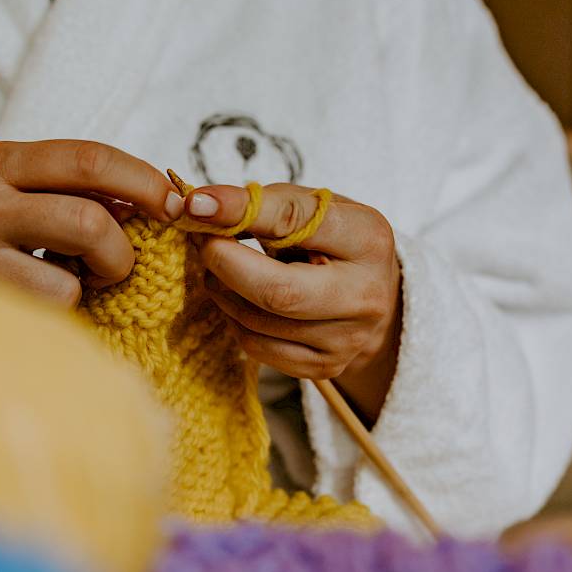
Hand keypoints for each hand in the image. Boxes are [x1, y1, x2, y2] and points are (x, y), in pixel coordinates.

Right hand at [0, 140, 182, 306]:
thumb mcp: (14, 192)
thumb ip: (73, 189)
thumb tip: (166, 200)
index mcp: (3, 161)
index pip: (91, 159)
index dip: (146, 182)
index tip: (178, 207)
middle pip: (91, 221)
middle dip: (120, 253)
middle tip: (115, 266)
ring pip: (72, 279)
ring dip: (82, 292)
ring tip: (62, 287)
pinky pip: (43, 316)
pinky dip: (54, 318)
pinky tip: (27, 307)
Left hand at [183, 182, 402, 421]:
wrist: (373, 295)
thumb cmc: (335, 241)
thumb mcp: (315, 208)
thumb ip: (265, 205)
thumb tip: (201, 208)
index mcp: (368, 240)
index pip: (298, 223)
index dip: (242, 212)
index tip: (198, 206)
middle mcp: (364, 295)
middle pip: (277, 292)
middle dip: (224, 264)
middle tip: (202, 243)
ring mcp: (347, 339)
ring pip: (258, 323)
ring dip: (223, 291)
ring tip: (219, 267)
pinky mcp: (325, 366)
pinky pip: (258, 347)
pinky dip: (235, 320)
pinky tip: (239, 299)